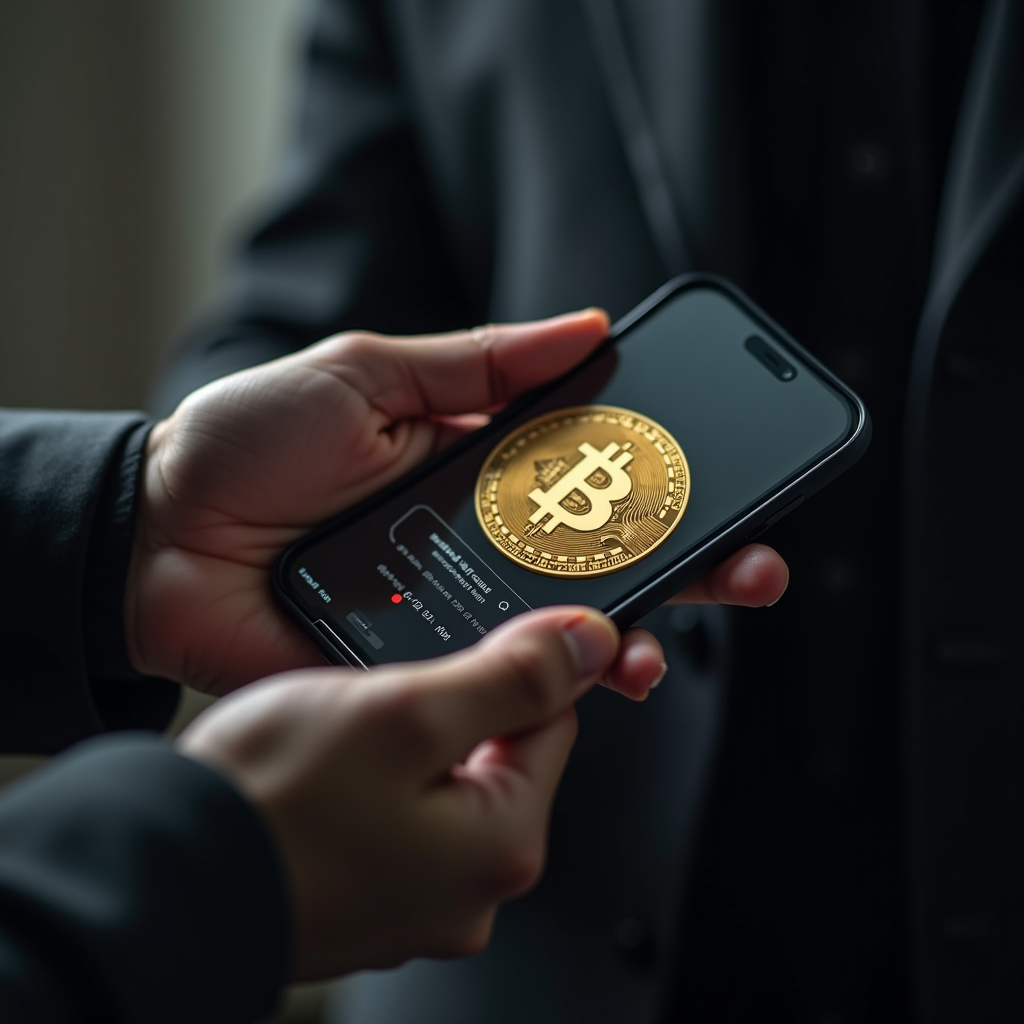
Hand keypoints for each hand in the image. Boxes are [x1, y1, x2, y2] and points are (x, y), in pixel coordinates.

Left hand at [127, 310, 787, 696]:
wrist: (157, 540)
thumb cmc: (251, 445)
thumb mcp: (368, 372)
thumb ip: (479, 362)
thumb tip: (588, 327)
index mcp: (476, 466)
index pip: (591, 474)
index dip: (661, 480)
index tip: (726, 478)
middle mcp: (479, 541)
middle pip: (600, 558)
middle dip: (684, 563)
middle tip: (749, 569)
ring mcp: (453, 608)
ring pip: (563, 630)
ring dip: (632, 634)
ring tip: (663, 638)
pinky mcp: (419, 666)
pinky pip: (498, 679)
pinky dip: (549, 681)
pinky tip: (589, 673)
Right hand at [178, 606, 619, 979]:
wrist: (155, 872)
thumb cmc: (270, 800)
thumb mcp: (405, 709)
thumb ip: (511, 677)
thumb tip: (589, 645)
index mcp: (501, 845)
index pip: (554, 722)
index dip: (518, 665)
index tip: (480, 634)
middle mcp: (470, 891)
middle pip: (498, 754)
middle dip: (452, 705)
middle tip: (390, 686)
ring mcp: (414, 901)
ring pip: (441, 782)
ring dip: (405, 741)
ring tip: (346, 723)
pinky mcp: (366, 897)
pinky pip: (395, 816)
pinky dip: (371, 781)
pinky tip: (326, 764)